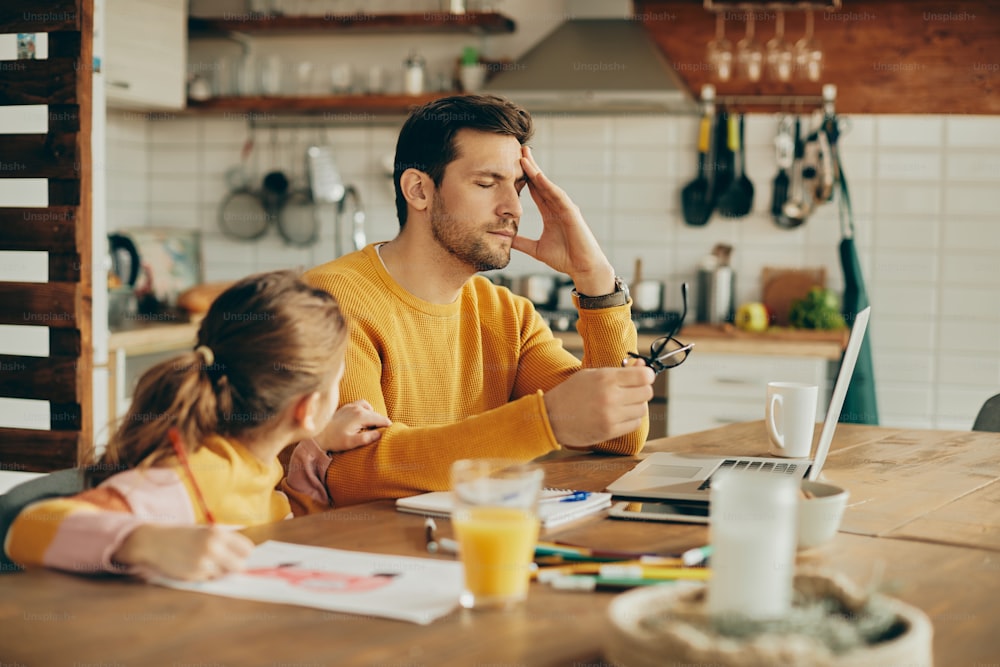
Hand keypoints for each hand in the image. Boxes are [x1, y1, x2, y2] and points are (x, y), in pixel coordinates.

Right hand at [114, 524, 254, 580]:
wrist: (153, 542)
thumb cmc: (182, 535)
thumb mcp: (205, 531)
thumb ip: (224, 542)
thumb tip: (245, 557)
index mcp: (218, 533)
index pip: (247, 549)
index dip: (243, 554)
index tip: (238, 555)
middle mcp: (212, 547)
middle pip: (240, 566)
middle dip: (234, 566)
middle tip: (225, 563)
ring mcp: (203, 563)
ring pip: (224, 575)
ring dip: (219, 572)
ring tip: (205, 563)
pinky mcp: (193, 575)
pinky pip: (210, 580)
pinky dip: (206, 576)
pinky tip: (195, 567)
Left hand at [313, 400, 391, 452]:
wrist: (318, 434)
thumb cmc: (334, 440)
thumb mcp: (351, 442)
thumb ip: (367, 438)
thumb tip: (380, 434)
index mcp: (361, 416)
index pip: (381, 419)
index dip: (388, 426)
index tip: (392, 433)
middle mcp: (358, 408)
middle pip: (377, 414)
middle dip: (382, 423)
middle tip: (383, 433)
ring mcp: (352, 406)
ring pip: (370, 409)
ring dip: (373, 417)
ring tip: (372, 428)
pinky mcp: (347, 406)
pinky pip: (362, 405)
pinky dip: (366, 410)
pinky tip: (363, 419)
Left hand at [512, 146, 614, 295]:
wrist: (583, 268)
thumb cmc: (565, 258)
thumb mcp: (537, 249)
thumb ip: (522, 243)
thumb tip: (505, 239)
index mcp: (550, 213)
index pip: (535, 191)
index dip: (524, 178)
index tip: (511, 165)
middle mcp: (558, 206)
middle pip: (541, 182)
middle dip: (530, 167)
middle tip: (518, 150)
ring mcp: (565, 207)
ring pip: (548, 186)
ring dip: (536, 171)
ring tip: (523, 157)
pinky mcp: (572, 212)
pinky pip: (558, 196)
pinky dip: (548, 185)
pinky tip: (538, 176)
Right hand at [542, 365, 654, 447]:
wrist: (551, 416)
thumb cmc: (571, 392)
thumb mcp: (592, 375)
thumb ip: (620, 371)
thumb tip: (643, 366)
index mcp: (606, 378)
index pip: (644, 376)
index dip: (647, 375)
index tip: (643, 377)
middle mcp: (610, 396)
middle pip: (646, 393)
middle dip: (642, 390)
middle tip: (632, 391)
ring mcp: (610, 415)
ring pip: (642, 409)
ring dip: (636, 406)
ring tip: (623, 404)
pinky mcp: (609, 431)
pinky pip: (635, 424)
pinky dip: (631, 419)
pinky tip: (620, 415)